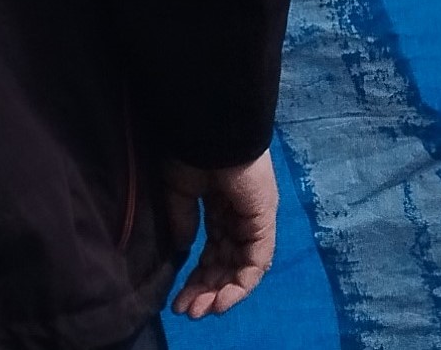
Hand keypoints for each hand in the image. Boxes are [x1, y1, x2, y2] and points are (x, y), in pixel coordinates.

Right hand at [164, 152, 277, 319]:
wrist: (207, 129)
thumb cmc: (189, 152)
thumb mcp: (178, 192)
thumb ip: (183, 222)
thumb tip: (183, 250)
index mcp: (219, 206)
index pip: (212, 250)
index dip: (195, 276)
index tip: (176, 299)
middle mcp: (240, 215)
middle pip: (226, 263)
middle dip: (206, 290)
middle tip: (187, 311)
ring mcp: (254, 218)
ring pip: (242, 268)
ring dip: (221, 293)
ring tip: (200, 311)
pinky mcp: (264, 220)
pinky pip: (257, 261)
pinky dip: (240, 284)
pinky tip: (219, 302)